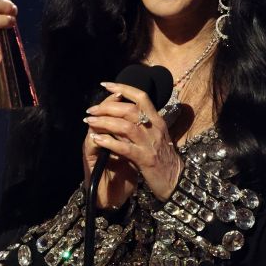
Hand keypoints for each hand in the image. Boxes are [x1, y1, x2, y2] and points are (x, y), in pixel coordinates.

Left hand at [84, 81, 182, 202]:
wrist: (176, 180)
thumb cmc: (163, 158)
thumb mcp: (155, 136)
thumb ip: (140, 124)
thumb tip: (120, 112)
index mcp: (157, 120)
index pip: (141, 97)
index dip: (123, 88)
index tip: (106, 85)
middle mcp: (154, 128)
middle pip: (129, 109)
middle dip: (107, 107)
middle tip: (90, 110)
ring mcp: (150, 144)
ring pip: (125, 126)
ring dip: (104, 122)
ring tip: (89, 121)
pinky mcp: (145, 159)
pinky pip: (124, 148)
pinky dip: (109, 142)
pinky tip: (96, 139)